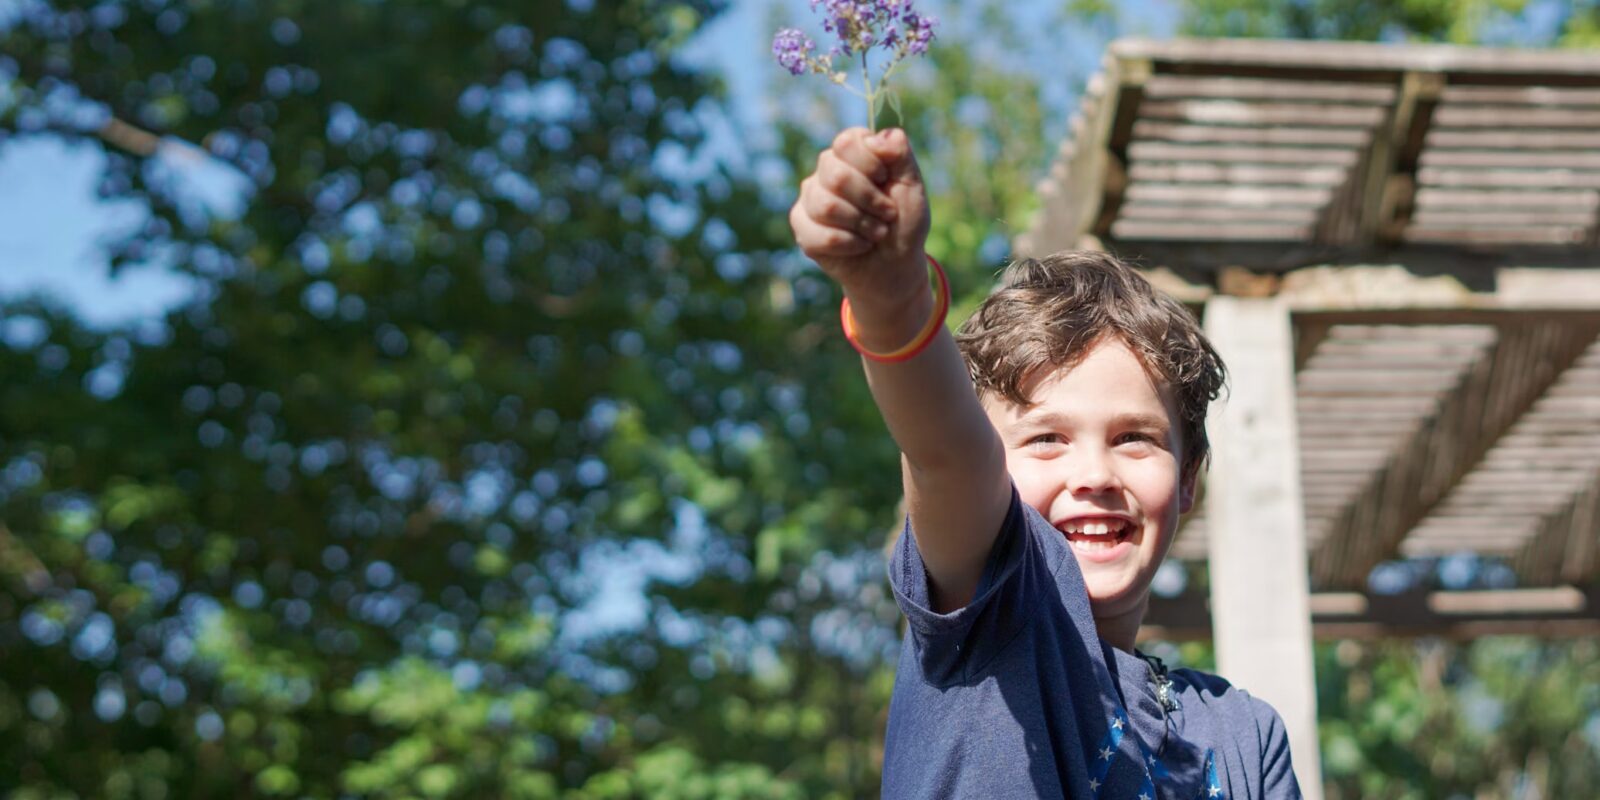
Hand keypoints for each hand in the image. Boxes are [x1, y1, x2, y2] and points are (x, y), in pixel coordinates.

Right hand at [789, 127, 930, 311]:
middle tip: (887, 214)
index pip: (846, 142)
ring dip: (860, 224)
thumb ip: (900, 154)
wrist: (895, 264)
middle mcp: (827, 171)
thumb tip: (880, 137)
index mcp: (852, 154)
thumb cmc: (903, 222)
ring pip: (825, 205)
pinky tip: (859, 246)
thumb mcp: (912, 185)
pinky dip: (848, 243)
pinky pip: (817, 233)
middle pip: (835, 174)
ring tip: (875, 233)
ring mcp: (811, 198)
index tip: (886, 179)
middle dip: (868, 200)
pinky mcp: (802, 227)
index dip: (870, 162)